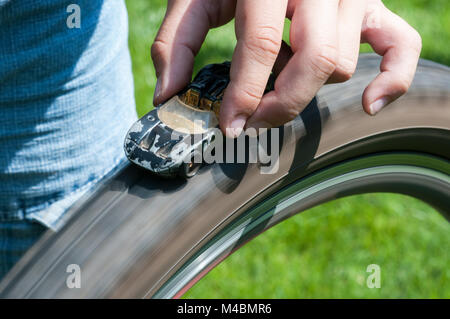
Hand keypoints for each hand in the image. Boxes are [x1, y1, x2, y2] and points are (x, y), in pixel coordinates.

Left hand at [151, 0, 421, 136]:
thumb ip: (175, 43)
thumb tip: (167, 98)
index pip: (261, 44)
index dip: (245, 94)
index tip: (230, 126)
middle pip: (315, 61)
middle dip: (281, 103)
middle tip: (253, 120)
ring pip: (342, 63)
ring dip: (308, 88)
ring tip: (278, 84)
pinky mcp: (370, 6)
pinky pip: (400, 46)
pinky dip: (392, 79)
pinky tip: (368, 103)